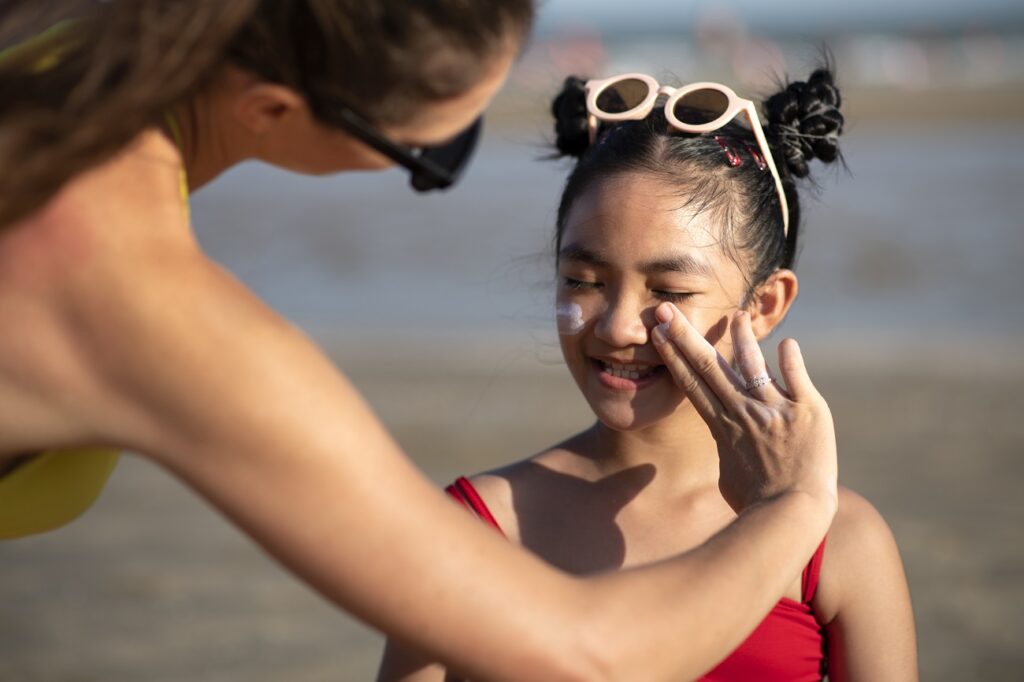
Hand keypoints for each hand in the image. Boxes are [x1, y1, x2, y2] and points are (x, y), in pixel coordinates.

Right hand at [651, 303, 837, 516]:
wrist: (793, 512)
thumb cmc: (756, 503)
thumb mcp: (728, 477)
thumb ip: (726, 448)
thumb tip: (725, 439)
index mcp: (722, 427)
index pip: (691, 383)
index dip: (674, 355)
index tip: (658, 332)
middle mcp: (744, 412)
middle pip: (709, 366)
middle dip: (686, 336)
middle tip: (667, 311)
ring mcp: (775, 409)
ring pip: (753, 364)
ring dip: (741, 338)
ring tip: (736, 316)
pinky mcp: (807, 411)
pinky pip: (797, 377)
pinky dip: (791, 359)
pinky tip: (787, 342)